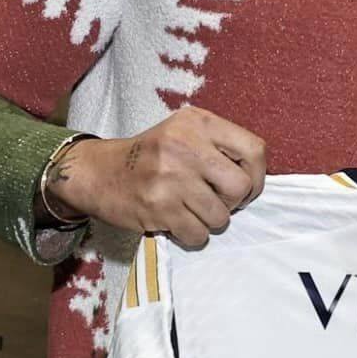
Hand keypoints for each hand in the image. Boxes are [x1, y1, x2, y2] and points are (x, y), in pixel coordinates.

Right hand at [44, 106, 265, 249]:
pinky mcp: (158, 206)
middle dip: (234, 203)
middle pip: (241, 187)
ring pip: (221, 216)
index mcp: (198, 122)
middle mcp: (185, 145)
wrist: (99, 172)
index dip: (257, 175)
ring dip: (210, 220)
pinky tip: (177, 220)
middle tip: (217, 201)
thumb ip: (219, 147)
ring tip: (191, 209)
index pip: (255, 150)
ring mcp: (171, 177)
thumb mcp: (185, 133)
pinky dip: (193, 234)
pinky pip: (198, 234)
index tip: (244, 186)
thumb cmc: (152, 156)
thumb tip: (256, 180)